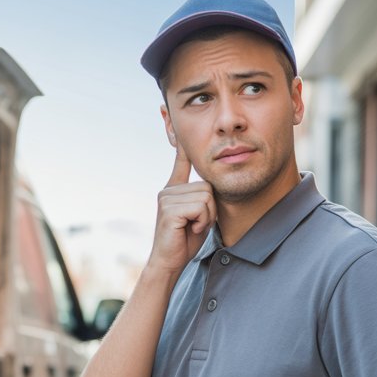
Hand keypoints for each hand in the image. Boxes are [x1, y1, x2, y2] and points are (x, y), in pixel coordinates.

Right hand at [147, 146, 215, 275]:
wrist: (169, 262)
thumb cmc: (184, 241)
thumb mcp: (198, 214)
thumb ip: (201, 197)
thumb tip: (210, 185)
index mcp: (173, 189)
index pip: (180, 159)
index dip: (179, 139)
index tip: (168, 114)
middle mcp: (168, 190)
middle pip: (207, 186)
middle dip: (210, 209)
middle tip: (197, 223)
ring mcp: (166, 198)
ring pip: (206, 197)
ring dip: (207, 216)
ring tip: (193, 227)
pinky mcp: (169, 209)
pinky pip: (200, 207)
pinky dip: (202, 221)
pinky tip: (189, 230)